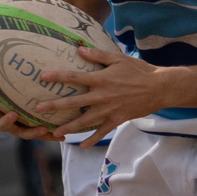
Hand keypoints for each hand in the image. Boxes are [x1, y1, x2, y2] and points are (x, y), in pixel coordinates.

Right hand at [0, 80, 66, 139]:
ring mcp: (22, 128)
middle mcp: (8, 122)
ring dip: (33, 132)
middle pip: (4, 126)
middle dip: (8, 121)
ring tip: (43, 128)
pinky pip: (43, 135)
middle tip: (13, 114)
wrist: (28, 100)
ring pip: (25, 133)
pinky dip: (52, 136)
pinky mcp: (36, 130)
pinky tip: (62, 137)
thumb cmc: (8, 91)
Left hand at [32, 47, 168, 144]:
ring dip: (68, 127)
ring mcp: (109, 110)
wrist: (159, 88)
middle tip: (37, 109)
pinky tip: (82, 145)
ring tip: (54, 131)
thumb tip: (79, 49)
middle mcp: (102, 96)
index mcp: (101, 79)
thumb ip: (98, 56)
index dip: (58, 76)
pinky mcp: (117, 120)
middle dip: (54, 106)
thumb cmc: (139, 70)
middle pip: (73, 103)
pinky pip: (101, 131)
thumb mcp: (118, 58)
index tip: (42, 77)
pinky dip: (92, 139)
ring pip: (84, 121)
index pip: (74, 78)